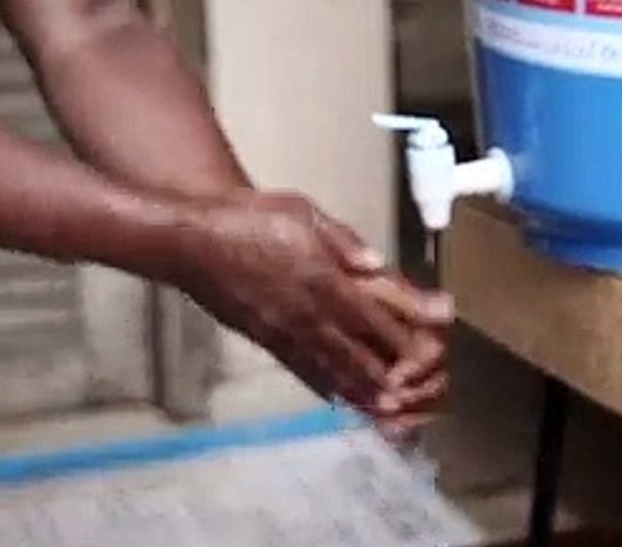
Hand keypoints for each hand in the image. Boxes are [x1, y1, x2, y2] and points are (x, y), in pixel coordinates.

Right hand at [175, 191, 448, 421]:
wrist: (193, 241)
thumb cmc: (251, 217)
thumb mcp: (303, 212)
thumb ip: (343, 241)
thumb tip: (377, 264)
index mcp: (322, 277)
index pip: (372, 313)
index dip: (401, 334)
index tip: (428, 350)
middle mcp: (307, 311)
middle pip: (356, 349)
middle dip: (386, 374)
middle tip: (413, 395)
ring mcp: (284, 330)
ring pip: (329, 365)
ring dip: (359, 389)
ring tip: (385, 409)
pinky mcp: (264, 338)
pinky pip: (298, 367)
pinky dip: (321, 384)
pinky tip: (335, 396)